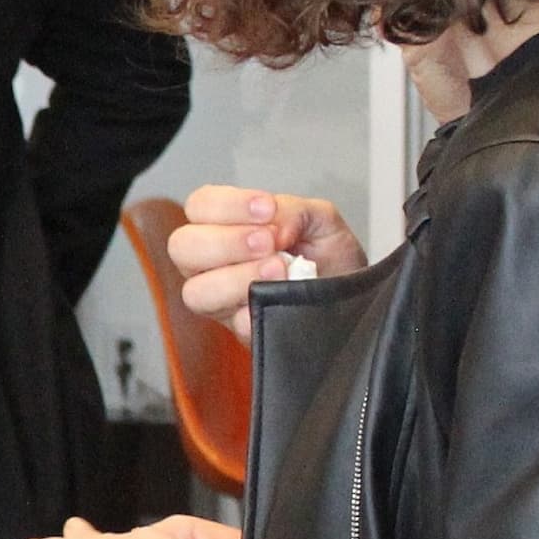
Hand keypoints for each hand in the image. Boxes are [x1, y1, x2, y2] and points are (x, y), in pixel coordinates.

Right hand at [170, 185, 362, 338]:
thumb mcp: (320, 219)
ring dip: (236, 278)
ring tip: (278, 270)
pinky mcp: (243, 333)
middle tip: (268, 242)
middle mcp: (214, 265)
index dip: (227, 205)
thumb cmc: (331, 259)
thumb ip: (294, 210)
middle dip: (226, 242)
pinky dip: (253, 311)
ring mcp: (223, 302)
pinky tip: (278, 299)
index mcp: (227, 228)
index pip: (199, 206)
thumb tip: (274, 226)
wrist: (355, 295)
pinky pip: (232, 325)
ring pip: (196, 292)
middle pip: (183, 248)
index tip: (267, 209)